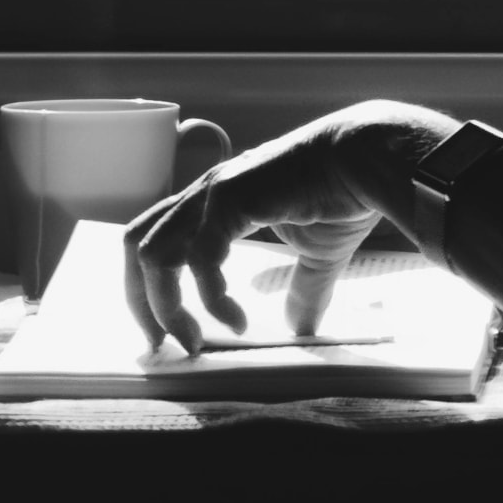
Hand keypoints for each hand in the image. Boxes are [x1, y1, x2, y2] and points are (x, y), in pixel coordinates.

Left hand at [123, 105, 420, 354]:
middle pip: (137, 245)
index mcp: (215, 201)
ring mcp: (213, 192)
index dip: (149, 288)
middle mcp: (204, 194)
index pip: (156, 241)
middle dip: (141, 301)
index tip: (168, 334)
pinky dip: (211, 297)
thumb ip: (302, 288)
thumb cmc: (343, 193)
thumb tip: (302, 328)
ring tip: (196, 339)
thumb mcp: (316, 253)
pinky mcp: (231, 198)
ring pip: (154, 253)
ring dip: (166, 305)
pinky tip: (235, 320)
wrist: (365, 158)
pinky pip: (200, 257)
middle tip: (164, 345)